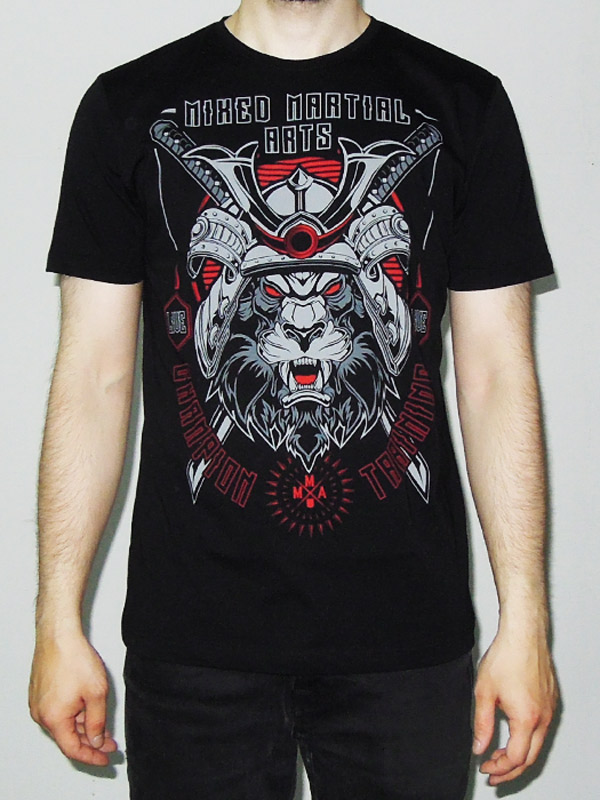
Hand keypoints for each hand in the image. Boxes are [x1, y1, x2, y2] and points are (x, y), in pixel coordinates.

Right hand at [29, 633, 117, 765]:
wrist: (59, 635)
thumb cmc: (74, 659)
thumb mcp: (96, 693)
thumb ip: (97, 722)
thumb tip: (95, 741)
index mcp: (54, 718)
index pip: (73, 749)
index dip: (91, 756)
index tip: (105, 759)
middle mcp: (41, 714)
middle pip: (68, 737)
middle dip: (90, 742)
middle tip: (109, 744)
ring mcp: (39, 703)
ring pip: (64, 724)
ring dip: (83, 728)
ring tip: (103, 729)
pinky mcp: (40, 693)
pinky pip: (58, 712)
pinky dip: (74, 716)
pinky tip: (88, 713)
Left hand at [472, 629, 557, 784]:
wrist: (524, 635)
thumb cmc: (506, 657)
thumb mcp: (484, 692)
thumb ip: (482, 724)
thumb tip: (479, 747)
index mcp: (527, 718)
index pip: (516, 758)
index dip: (500, 767)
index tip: (486, 767)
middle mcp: (543, 717)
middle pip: (530, 757)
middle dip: (510, 769)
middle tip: (493, 772)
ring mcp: (549, 709)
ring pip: (537, 744)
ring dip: (519, 754)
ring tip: (500, 756)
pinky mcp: (550, 701)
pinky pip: (541, 728)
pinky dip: (527, 739)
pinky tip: (513, 735)